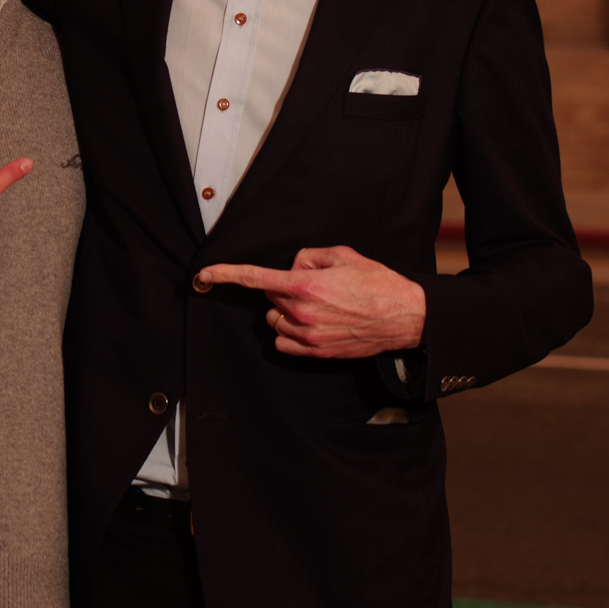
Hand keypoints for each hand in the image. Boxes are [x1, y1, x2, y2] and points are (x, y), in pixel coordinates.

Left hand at [195, 246, 425, 358]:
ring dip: (286, 310)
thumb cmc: (376, 282)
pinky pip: (283, 342)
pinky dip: (289, 331)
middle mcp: (302, 313)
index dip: (227, 275)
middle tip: (313, 284)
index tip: (205, 275)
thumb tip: (292, 268)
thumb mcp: (342, 255)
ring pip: (275, 320)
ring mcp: (308, 336)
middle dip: (283, 287)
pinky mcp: (316, 352)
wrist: (403, 316)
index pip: (257, 279)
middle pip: (270, 297)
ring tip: (317, 305)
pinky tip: (310, 323)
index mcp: (306, 286)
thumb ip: (308, 257)